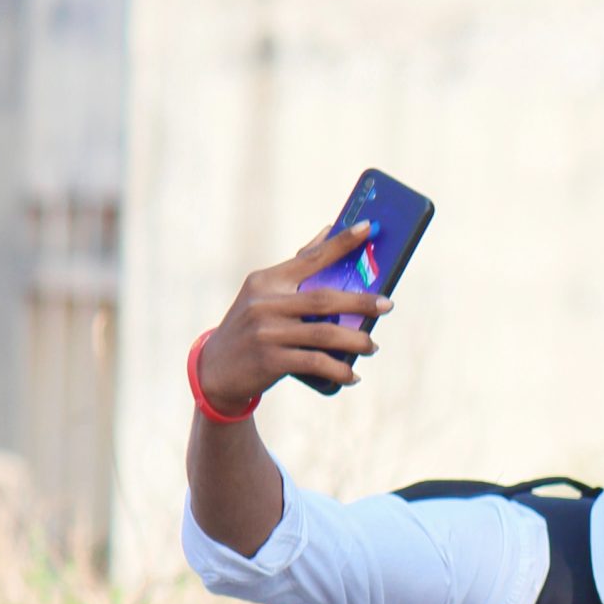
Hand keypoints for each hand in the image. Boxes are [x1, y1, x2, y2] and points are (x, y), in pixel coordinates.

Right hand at [196, 223, 391, 411]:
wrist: (216, 371)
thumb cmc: (251, 327)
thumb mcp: (264, 295)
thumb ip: (297, 268)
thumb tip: (328, 231)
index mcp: (266, 281)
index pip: (310, 257)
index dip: (341, 243)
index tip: (368, 228)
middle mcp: (264, 303)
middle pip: (324, 299)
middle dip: (361, 302)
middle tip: (387, 305)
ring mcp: (266, 332)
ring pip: (324, 334)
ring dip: (356, 340)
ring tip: (372, 345)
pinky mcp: (270, 360)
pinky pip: (315, 363)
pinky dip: (339, 370)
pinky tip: (352, 375)